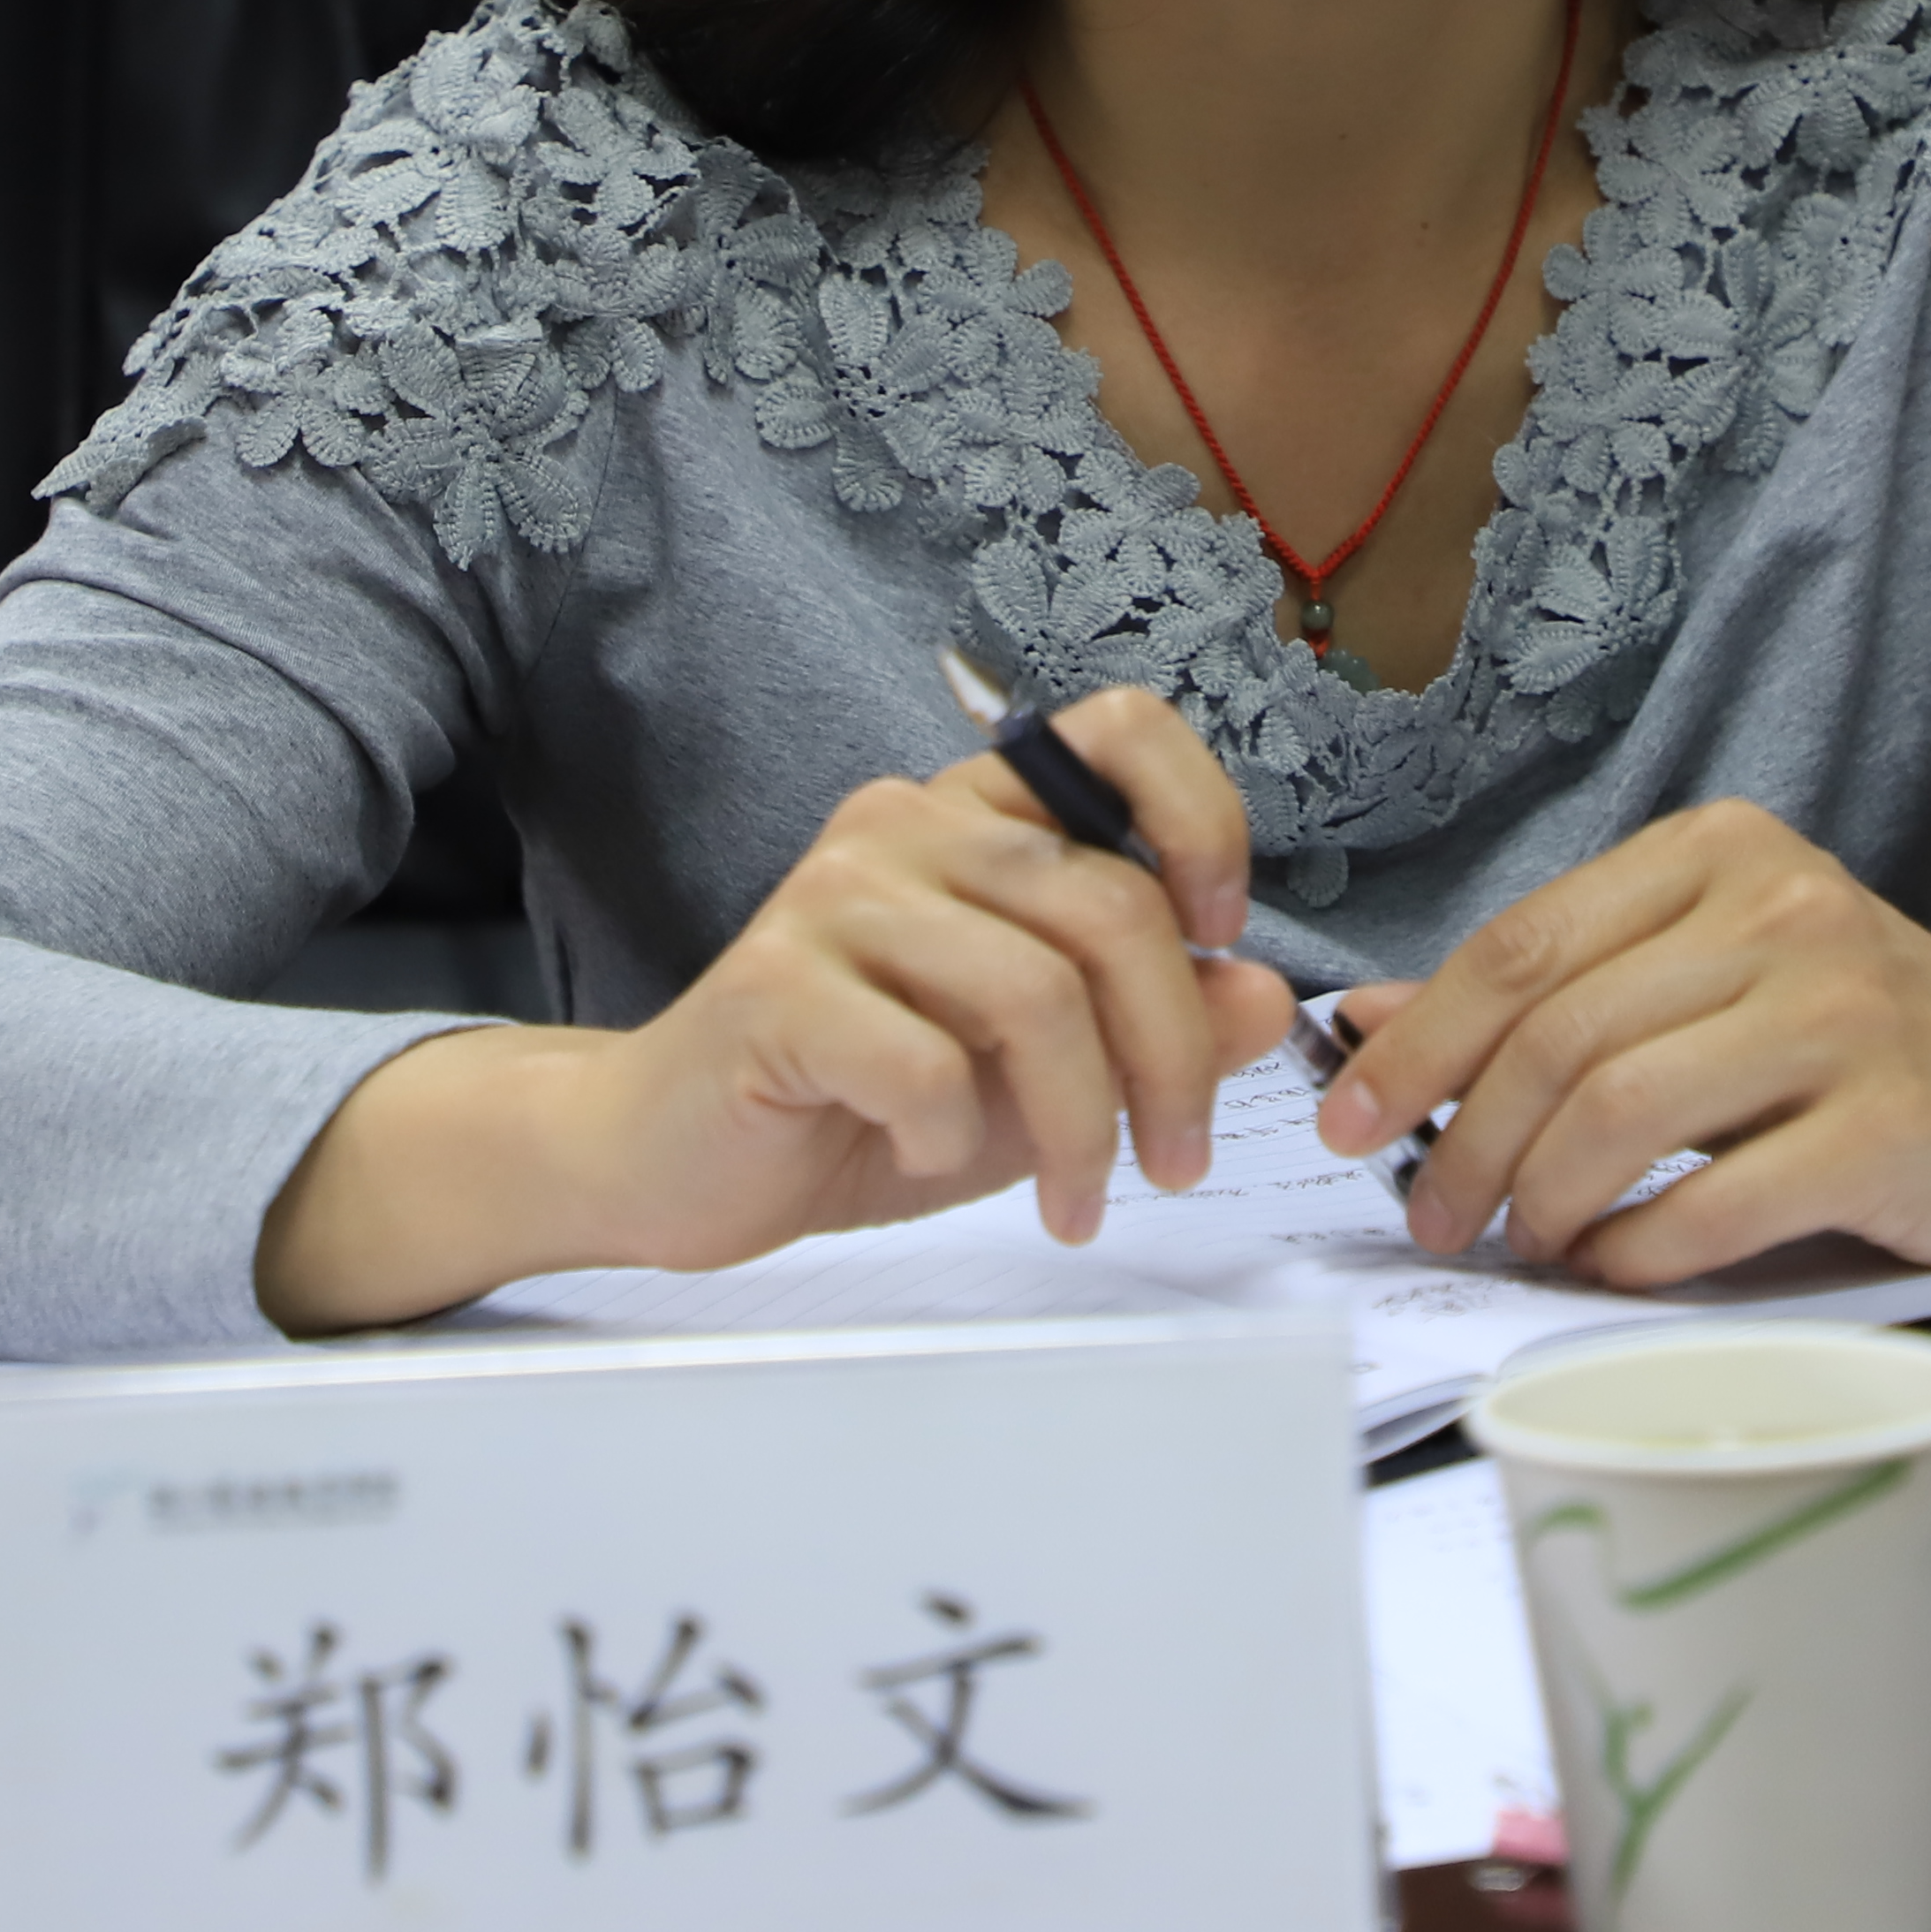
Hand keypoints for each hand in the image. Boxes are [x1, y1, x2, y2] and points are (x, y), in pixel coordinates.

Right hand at [255, 687, 1295, 1328]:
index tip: (1218, 929)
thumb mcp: (1034, 1075)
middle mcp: (906, 827)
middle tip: (1173, 1163)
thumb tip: (1265, 996)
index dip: (1200, 819)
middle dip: (1173, 1058)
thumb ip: (1148, 1027)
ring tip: (1077, 1200)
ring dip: (1081, 1124)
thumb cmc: (853, 1104)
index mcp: (973, 817)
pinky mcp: (778, 988)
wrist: (665, 1161)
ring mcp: (834, 899)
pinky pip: (927, 1064)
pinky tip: (932, 1159)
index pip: (1119, 731)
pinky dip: (957, 1137)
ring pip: (1035, 993)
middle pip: (1110, 907)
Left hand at [1310, 798, 1930, 1287]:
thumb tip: (1372, 1026)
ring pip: (1622, 1113)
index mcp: (1717, 857)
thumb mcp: (1705, 980)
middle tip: (1432, 1218)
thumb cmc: (1857, 1040)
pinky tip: (1614, 1267)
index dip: (1418, 1046)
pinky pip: (1719, 1199)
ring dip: (1540, 1201)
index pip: (1523, 949)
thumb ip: (1556, 993)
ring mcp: (1842, 1016)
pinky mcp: (1891, 1125)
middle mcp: (1779, 915)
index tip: (1348, 1123)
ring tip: (1520, 1246)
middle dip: (1463, 1144)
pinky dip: (1639, 1249)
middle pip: (1559, 1037)